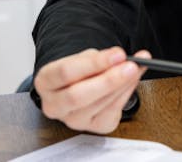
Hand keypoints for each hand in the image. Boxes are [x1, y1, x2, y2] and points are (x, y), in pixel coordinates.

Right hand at [33, 46, 148, 132]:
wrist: (77, 86)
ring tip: (136, 69)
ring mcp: (72, 120)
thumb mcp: (83, 58)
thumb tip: (121, 59)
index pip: (65, 72)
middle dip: (108, 80)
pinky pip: (112, 112)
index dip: (94, 63)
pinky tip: (133, 80)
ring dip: (122, 85)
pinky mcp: (93, 127)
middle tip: (130, 66)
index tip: (118, 54)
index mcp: (45, 82)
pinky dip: (126, 94)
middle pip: (78, 96)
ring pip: (98, 105)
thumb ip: (98, 59)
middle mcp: (54, 105)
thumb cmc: (79, 71)